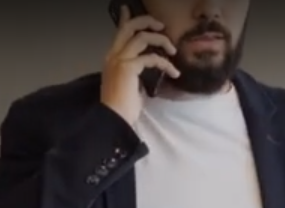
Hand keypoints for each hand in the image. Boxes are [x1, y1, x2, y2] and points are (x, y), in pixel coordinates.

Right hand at [101, 6, 178, 125]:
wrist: (114, 119)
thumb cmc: (122, 109)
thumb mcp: (129, 85)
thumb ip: (134, 72)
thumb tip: (145, 68)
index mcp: (111, 59)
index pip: (119, 33)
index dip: (126, 20)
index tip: (128, 9)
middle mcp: (113, 56)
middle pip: (130, 28)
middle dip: (147, 22)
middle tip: (161, 26)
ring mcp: (120, 60)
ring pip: (142, 37)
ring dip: (161, 41)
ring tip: (173, 51)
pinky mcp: (129, 67)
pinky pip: (151, 58)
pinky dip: (165, 63)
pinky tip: (173, 72)